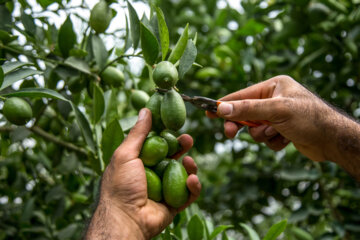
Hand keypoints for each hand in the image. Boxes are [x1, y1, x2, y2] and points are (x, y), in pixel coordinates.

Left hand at [85, 108, 200, 239]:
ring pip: (183, 174)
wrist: (125, 220)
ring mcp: (164, 190)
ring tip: (189, 162)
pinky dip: (194, 186)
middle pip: (172, 157)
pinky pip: (189, 194)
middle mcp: (152, 175)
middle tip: (188, 139)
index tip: (175, 124)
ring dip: (190, 166)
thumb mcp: (125, 154)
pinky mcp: (174, 205)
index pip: (157, 145)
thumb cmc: (121, 185)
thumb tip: (146, 110)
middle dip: (182, 147)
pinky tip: (192, 179)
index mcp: (139, 163)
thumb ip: (138, 133)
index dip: (167, 134)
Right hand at [207, 75, 343, 161]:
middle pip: (246, 113)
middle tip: (230, 134)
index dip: (225, 104)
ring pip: (255, 128)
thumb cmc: (309, 119)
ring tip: (276, 133)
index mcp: (274, 86)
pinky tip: (286, 140)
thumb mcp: (277, 111)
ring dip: (263, 135)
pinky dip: (273, 141)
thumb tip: (222, 108)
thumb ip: (248, 109)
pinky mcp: (282, 130)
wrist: (333, 141)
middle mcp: (275, 99)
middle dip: (242, 125)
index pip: (242, 95)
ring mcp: (278, 115)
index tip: (209, 111)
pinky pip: (266, 138)